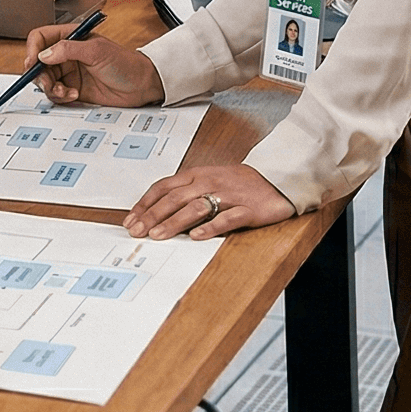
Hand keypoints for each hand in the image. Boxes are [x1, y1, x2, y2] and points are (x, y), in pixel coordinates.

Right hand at [21, 24, 164, 108]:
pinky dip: (60, 97)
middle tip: (48, 84)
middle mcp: (66, 55)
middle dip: (40, 75)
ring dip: (50, 88)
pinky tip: (73, 95)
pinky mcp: (72, 89)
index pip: (40, 38)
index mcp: (70, 38)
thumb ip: (68, 50)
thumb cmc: (125, 63)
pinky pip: (55, 94)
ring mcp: (68, 72)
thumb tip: (44, 54)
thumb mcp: (97, 51)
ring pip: (44, 80)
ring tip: (65, 91)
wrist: (141, 86)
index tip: (33, 63)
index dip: (32, 49)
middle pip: (38, 63)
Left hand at [125, 163, 295, 240]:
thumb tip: (159, 210)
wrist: (279, 178)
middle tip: (137, 231)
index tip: (131, 219)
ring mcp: (229, 195)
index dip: (145, 203)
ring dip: (174, 222)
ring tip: (157, 235)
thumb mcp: (210, 180)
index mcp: (198, 174)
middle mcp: (210, 182)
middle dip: (152, 215)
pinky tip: (196, 237)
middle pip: (175, 198)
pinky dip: (210, 227)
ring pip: (196, 207)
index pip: (164, 187)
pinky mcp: (248, 209)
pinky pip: (227, 218)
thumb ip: (187, 191)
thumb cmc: (241, 182)